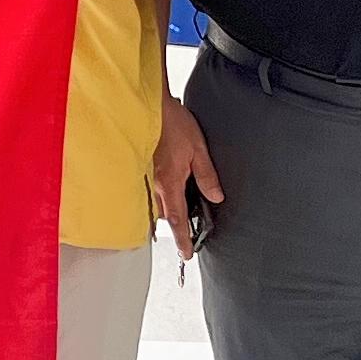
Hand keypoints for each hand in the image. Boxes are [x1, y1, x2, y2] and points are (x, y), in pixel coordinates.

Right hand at [149, 97, 221, 259]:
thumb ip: (206, 175)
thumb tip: (216, 197)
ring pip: (157, 204)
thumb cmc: (172, 123)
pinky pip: (152, 191)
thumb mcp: (198, 149)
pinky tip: (170, 192)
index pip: (176, 219)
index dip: (182, 239)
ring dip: (168, 212)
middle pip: (165, 215)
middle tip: (188, 234)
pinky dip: (161, 198)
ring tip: (180, 213)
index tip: (187, 254)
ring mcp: (147, 176)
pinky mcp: (144, 168)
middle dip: (175, 225)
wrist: (150, 105)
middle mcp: (155, 183)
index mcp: (170, 182)